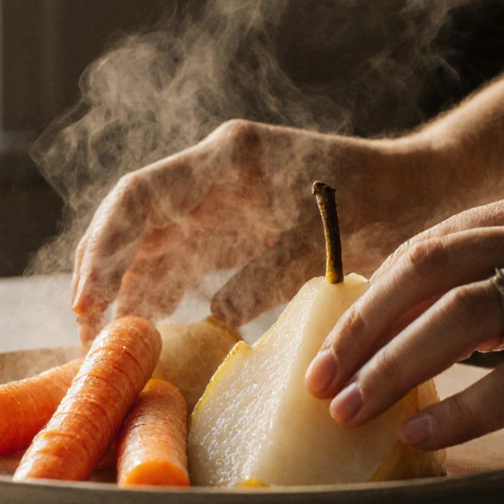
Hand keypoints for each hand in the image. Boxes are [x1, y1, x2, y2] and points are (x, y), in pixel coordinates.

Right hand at [71, 119, 452, 345]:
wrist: (415, 192)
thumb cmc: (375, 203)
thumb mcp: (320, 241)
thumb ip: (265, 275)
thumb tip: (214, 318)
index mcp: (227, 159)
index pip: (140, 197)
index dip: (105, 248)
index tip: (88, 300)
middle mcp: (210, 174)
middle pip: (132, 222)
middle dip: (102, 274)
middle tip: (87, 334)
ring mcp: (218, 201)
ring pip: (150, 245)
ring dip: (127, 290)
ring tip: (109, 344)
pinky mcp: (231, 229)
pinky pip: (181, 261)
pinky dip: (162, 294)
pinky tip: (150, 328)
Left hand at [304, 181, 503, 448]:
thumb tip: (452, 326)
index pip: (432, 244)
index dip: (371, 293)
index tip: (333, 336)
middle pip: (425, 271)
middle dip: (359, 328)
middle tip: (318, 376)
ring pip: (458, 320)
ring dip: (390, 369)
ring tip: (351, 410)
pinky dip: (460, 412)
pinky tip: (424, 436)